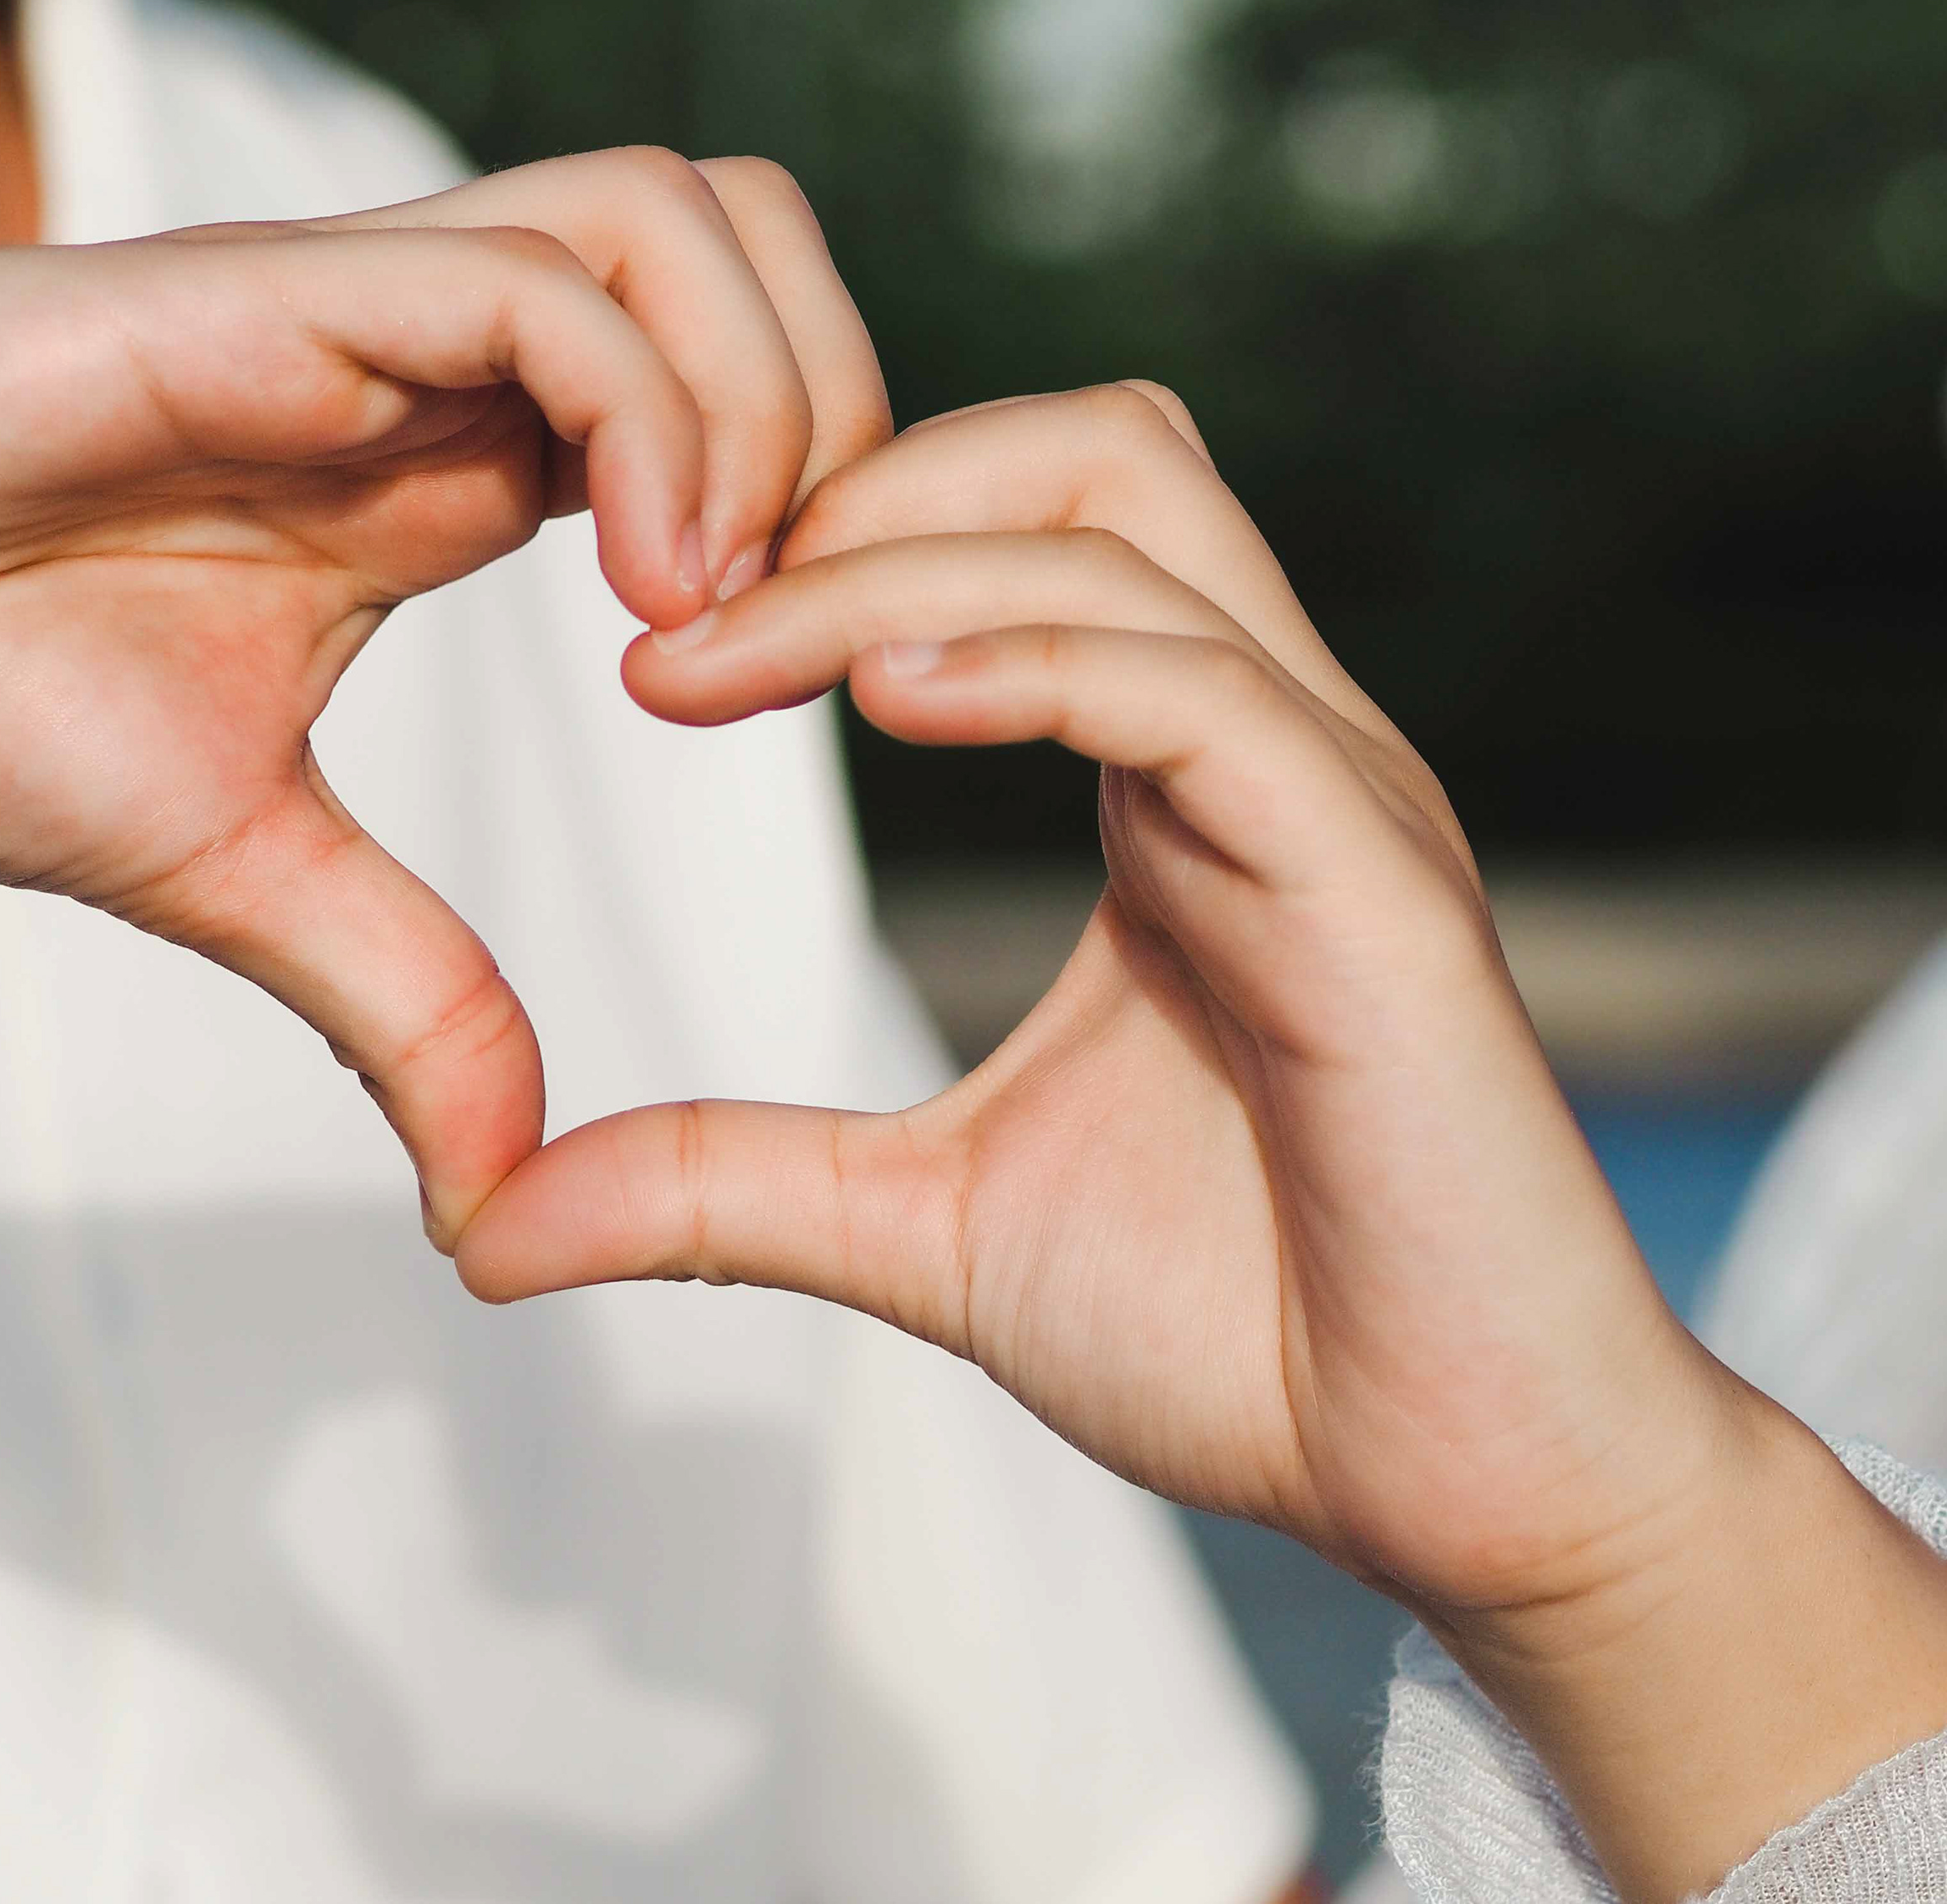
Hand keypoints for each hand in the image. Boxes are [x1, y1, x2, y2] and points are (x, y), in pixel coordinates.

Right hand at [0, 151, 887, 1211]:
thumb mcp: (229, 866)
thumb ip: (402, 995)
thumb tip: (505, 1195)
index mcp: (441, 459)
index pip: (732, 390)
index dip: (832, 514)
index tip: (814, 697)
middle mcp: (424, 353)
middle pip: (756, 247)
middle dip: (854, 416)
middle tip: (810, 624)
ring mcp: (348, 302)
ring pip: (682, 217)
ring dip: (770, 402)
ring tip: (713, 610)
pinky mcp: (252, 288)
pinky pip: (531, 280)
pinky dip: (648, 416)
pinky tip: (635, 593)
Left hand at [453, 385, 1946, 1902]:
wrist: (1462, 1491)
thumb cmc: (1243, 1339)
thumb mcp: (922, 1231)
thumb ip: (724, 1184)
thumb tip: (484, 1219)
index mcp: (1179, 786)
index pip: (1024, 533)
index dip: (829, 542)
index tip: (650, 650)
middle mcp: (1270, 746)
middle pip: (1090, 454)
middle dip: (864, 489)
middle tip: (674, 624)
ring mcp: (1337, 798)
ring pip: (1131, 534)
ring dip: (899, 563)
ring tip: (711, 658)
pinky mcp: (1381, 889)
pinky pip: (1206, 695)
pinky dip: (1039, 664)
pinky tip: (883, 707)